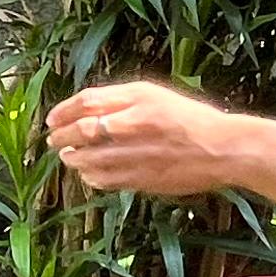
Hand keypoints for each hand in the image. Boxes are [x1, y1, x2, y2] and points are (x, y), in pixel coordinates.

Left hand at [44, 77, 244, 196]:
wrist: (224, 148)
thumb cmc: (191, 120)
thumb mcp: (157, 96)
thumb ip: (123, 100)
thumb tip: (86, 110)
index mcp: (139, 97)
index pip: (88, 100)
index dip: (64, 110)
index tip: (51, 119)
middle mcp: (136, 122)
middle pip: (83, 129)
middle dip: (62, 137)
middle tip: (52, 141)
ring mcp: (139, 152)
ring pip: (89, 158)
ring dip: (73, 159)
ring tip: (67, 158)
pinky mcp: (144, 177)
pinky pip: (106, 179)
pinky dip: (91, 177)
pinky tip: (88, 176)